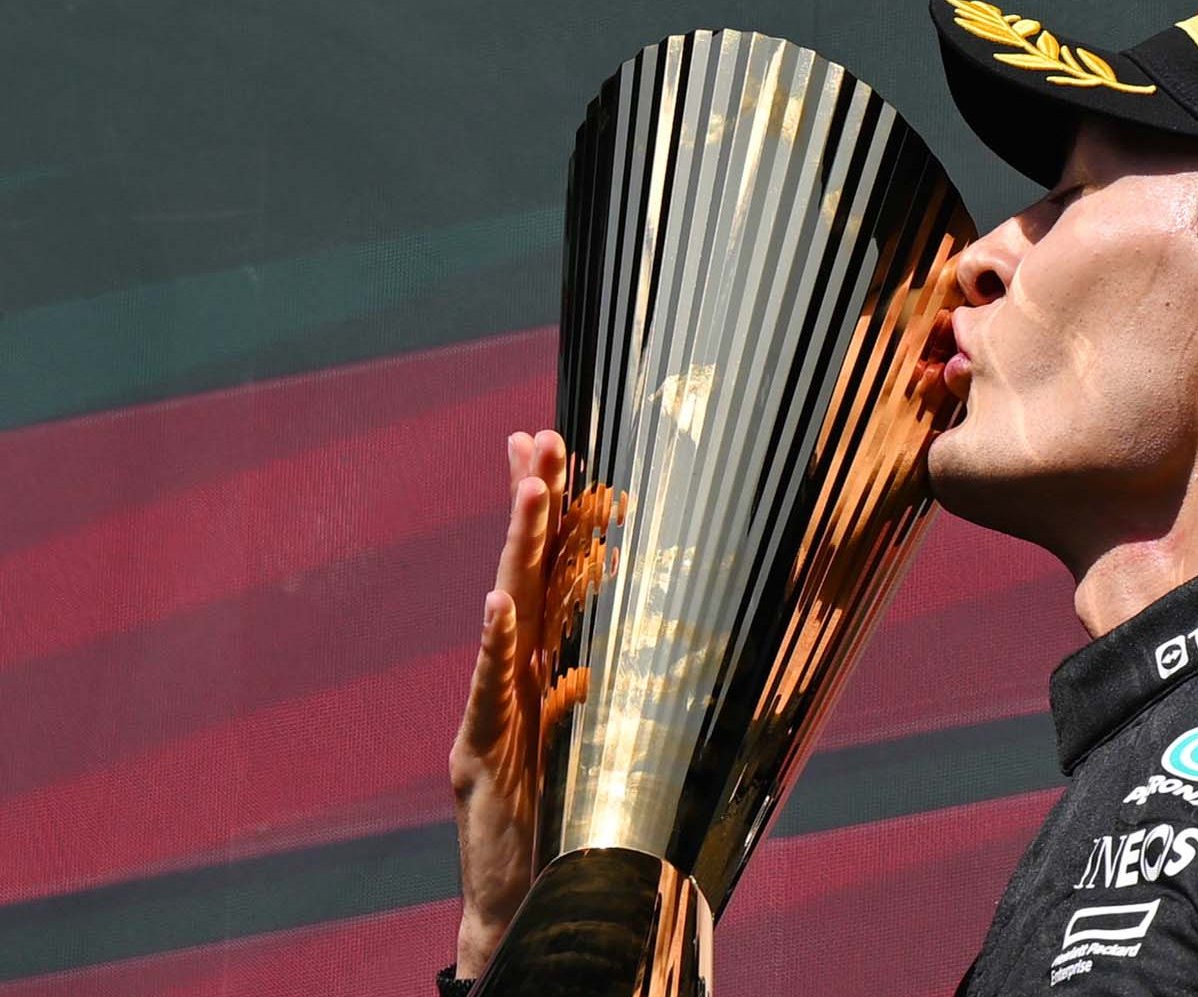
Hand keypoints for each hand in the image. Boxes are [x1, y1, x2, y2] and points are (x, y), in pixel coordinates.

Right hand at [449, 430, 567, 976]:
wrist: (513, 894)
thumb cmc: (537, 818)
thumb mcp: (557, 748)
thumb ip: (562, 702)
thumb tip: (583, 668)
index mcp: (530, 670)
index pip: (541, 576)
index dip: (543, 515)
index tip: (551, 449)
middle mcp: (506, 677)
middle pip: (523, 576)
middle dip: (531, 504)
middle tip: (542, 437)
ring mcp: (489, 709)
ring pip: (508, 618)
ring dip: (519, 551)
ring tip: (530, 491)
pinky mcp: (480, 751)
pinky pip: (489, 691)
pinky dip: (492, 649)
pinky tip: (494, 605)